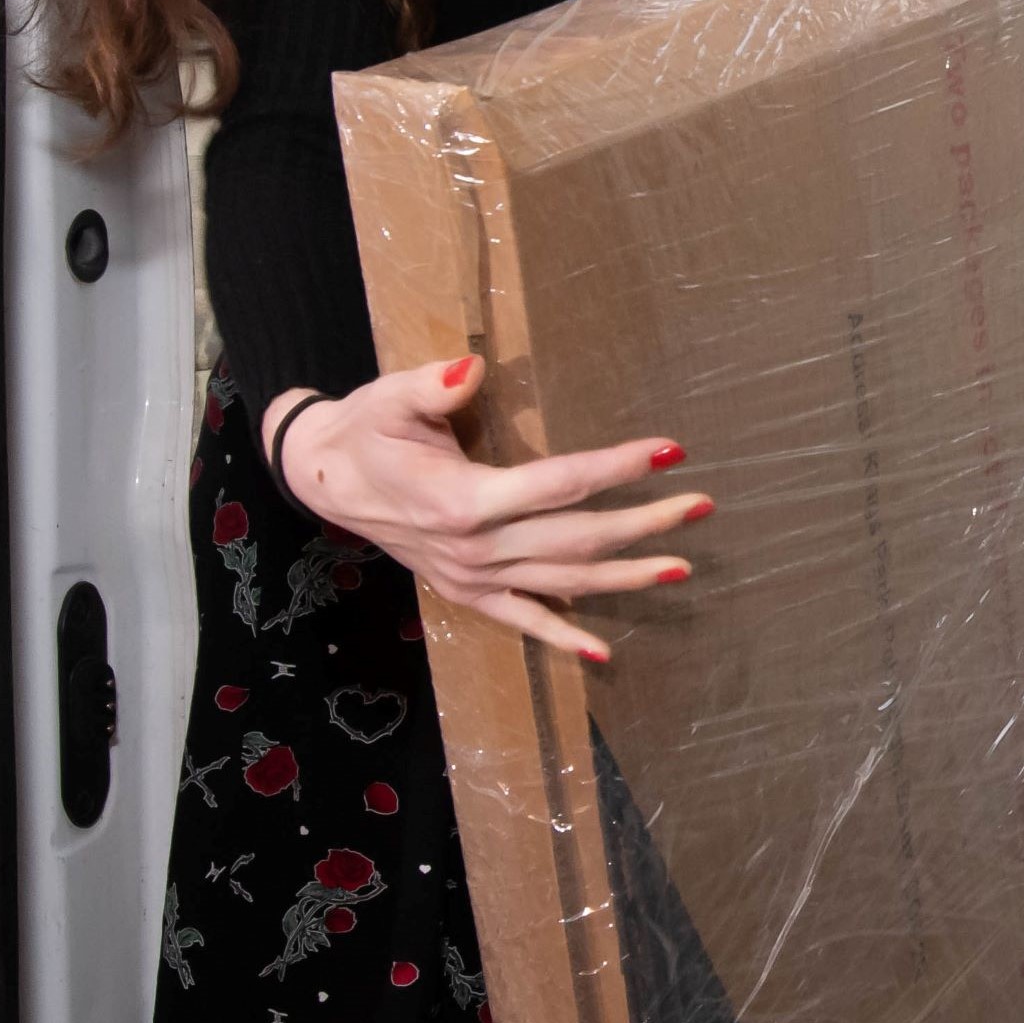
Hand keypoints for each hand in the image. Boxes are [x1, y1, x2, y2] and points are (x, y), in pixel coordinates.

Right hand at [267, 357, 709, 662]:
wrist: (323, 477)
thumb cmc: (366, 429)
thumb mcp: (391, 397)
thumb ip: (435, 386)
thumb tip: (472, 370)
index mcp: (462, 499)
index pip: (558, 483)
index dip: (617, 467)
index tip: (669, 451)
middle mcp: (473, 547)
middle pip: (576, 537)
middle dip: (644, 523)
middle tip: (700, 505)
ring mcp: (471, 576)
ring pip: (563, 581)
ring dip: (625, 575)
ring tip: (682, 566)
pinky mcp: (466, 591)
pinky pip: (523, 620)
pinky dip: (563, 637)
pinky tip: (605, 653)